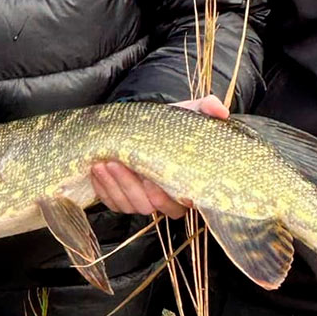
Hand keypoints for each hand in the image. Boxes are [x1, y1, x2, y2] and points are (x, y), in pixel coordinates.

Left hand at [91, 95, 228, 215]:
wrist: (138, 124)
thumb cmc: (166, 123)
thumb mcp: (186, 112)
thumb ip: (205, 109)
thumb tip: (220, 110)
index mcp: (183, 184)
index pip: (181, 204)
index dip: (167, 198)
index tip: (153, 180)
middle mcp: (163, 198)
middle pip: (150, 206)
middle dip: (132, 187)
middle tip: (119, 162)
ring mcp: (141, 200)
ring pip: (129, 205)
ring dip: (114, 184)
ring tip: (103, 161)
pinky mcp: (121, 200)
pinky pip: (111, 202)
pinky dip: (103, 187)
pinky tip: (96, 168)